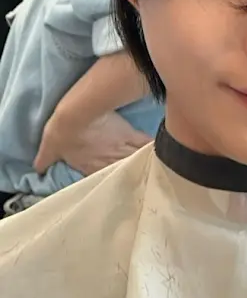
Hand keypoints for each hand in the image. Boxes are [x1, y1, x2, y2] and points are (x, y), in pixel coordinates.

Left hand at [34, 110, 152, 175]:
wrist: (78, 114)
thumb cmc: (63, 132)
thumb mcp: (50, 145)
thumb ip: (45, 158)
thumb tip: (36, 169)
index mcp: (88, 165)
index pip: (100, 177)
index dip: (107, 181)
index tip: (115, 183)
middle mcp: (107, 161)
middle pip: (120, 172)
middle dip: (127, 177)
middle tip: (138, 181)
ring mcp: (120, 149)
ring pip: (133, 161)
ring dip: (139, 166)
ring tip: (151, 171)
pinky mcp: (130, 135)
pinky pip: (143, 144)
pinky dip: (151, 147)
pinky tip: (159, 150)